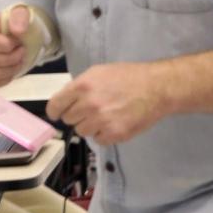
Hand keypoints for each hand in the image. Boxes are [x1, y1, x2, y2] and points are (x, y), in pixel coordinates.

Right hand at [0, 10, 27, 87]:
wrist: (4, 31)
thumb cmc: (11, 22)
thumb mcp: (18, 12)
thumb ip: (19, 17)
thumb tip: (18, 32)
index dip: (9, 45)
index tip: (19, 42)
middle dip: (13, 59)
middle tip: (22, 53)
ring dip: (11, 70)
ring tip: (18, 62)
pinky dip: (4, 80)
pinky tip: (10, 71)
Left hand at [45, 62, 169, 144]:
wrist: (156, 88)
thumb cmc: (128, 77)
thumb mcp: (99, 72)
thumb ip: (80, 86)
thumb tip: (66, 100)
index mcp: (82, 86)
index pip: (55, 105)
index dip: (55, 111)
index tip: (57, 114)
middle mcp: (89, 104)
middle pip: (69, 119)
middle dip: (78, 115)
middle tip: (93, 110)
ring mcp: (101, 120)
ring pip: (82, 131)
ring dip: (91, 126)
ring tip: (106, 116)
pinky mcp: (114, 134)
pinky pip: (98, 140)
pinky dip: (104, 135)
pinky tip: (114, 123)